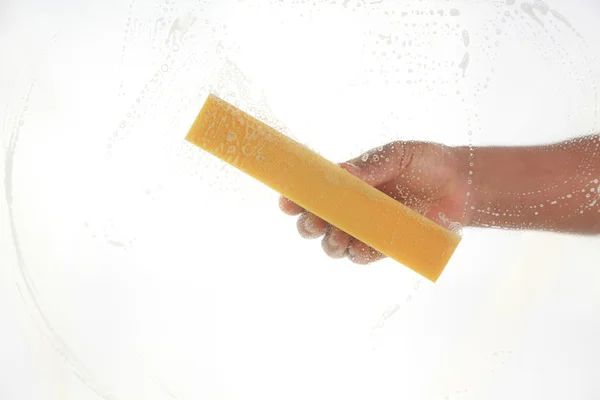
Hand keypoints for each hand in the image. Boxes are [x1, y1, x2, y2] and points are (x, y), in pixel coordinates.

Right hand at [279, 141, 470, 263]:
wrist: (461, 184)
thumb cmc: (426, 163)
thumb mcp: (397, 155)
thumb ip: (371, 166)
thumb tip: (341, 172)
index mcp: (348, 184)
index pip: (314, 193)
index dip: (296, 199)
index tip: (286, 202)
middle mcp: (353, 209)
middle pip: (317, 223)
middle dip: (308, 225)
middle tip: (313, 222)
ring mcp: (368, 229)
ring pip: (335, 244)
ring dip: (329, 244)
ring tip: (335, 238)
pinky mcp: (386, 246)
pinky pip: (363, 256)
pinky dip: (357, 255)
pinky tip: (357, 249)